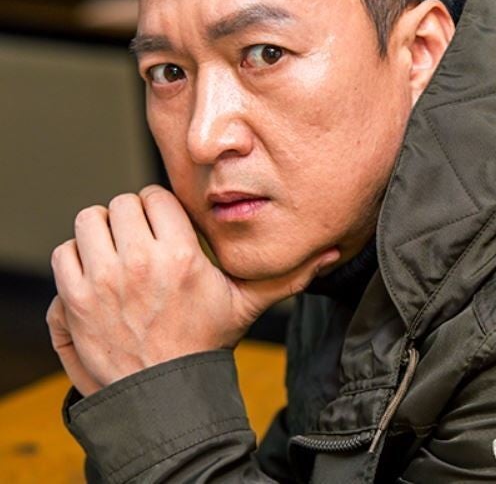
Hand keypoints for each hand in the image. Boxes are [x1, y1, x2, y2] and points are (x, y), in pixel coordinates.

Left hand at [47, 185, 338, 395]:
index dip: (157, 210)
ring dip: (100, 234)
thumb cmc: (204, 344)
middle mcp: (140, 262)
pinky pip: (66, 252)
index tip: (162, 229)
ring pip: (89, 220)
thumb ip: (286, 276)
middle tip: (139, 241)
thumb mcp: (247, 306)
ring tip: (117, 255)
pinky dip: (77, 258)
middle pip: (119, 203)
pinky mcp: (77, 300)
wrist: (163, 394)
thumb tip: (334, 253)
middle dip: (129, 218)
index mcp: (182, 255)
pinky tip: (97, 275)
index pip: (154, 196)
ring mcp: (104, 280)